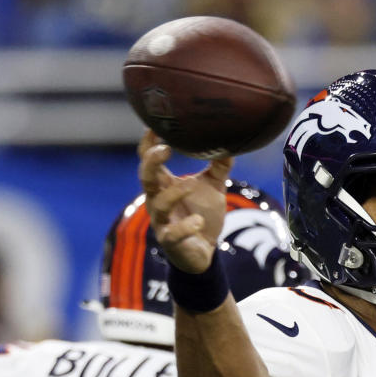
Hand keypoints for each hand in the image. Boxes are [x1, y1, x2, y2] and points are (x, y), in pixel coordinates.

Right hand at [137, 129, 233, 272]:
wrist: (204, 251)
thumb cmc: (202, 214)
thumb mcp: (213, 187)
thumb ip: (219, 166)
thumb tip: (230, 142)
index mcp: (165, 184)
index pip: (149, 160)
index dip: (149, 143)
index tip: (154, 125)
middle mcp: (158, 200)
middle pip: (145, 177)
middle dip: (151, 162)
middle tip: (165, 149)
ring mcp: (162, 221)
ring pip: (158, 205)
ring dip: (173, 194)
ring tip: (191, 184)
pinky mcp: (171, 241)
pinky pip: (173, 234)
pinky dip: (186, 227)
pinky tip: (199, 222)